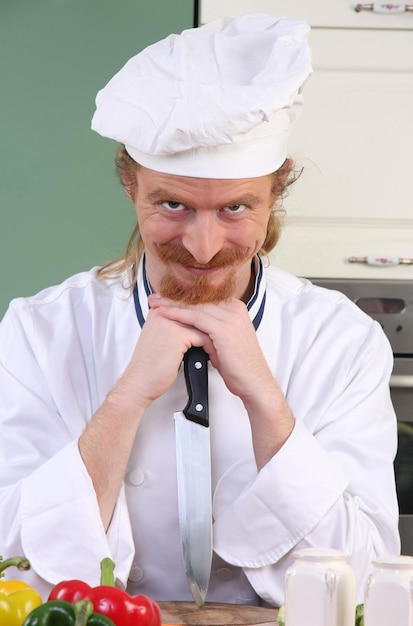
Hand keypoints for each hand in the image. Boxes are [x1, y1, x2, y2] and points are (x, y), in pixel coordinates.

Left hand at [148, 294, 294, 467]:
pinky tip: (164, 314)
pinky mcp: (225, 329)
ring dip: (172, 304)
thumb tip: (195, 330)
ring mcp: (231, 318)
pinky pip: (196, 318)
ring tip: (155, 303)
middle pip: (198, 300)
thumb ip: (212, 331)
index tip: (164, 298)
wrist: (254, 383)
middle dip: (174, 298)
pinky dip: (178, 314)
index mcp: (235, 310)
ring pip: (195, 307)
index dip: (182, 298)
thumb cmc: (240, 368)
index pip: (204, 299)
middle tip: (155, 297)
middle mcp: (235, 310)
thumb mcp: (224, 343)